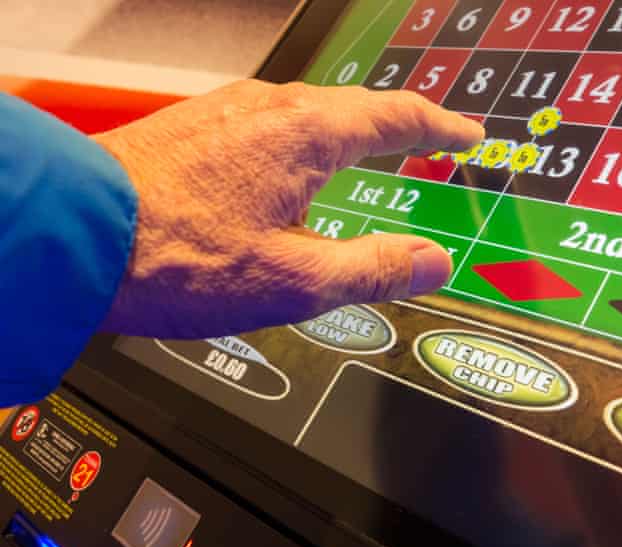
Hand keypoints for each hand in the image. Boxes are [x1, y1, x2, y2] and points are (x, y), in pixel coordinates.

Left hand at [93, 79, 483, 338]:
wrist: (70, 235)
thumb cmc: (177, 258)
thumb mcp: (296, 281)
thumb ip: (375, 270)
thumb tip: (435, 261)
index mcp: (307, 135)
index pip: (399, 118)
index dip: (443, 128)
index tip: (469, 135)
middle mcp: (270, 109)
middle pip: (356, 109)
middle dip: (401, 127)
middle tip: (430, 143)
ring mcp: (227, 112)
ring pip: (309, 114)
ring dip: (350, 133)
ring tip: (369, 155)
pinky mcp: (194, 128)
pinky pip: (270, 126)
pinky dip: (304, 142)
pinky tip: (290, 171)